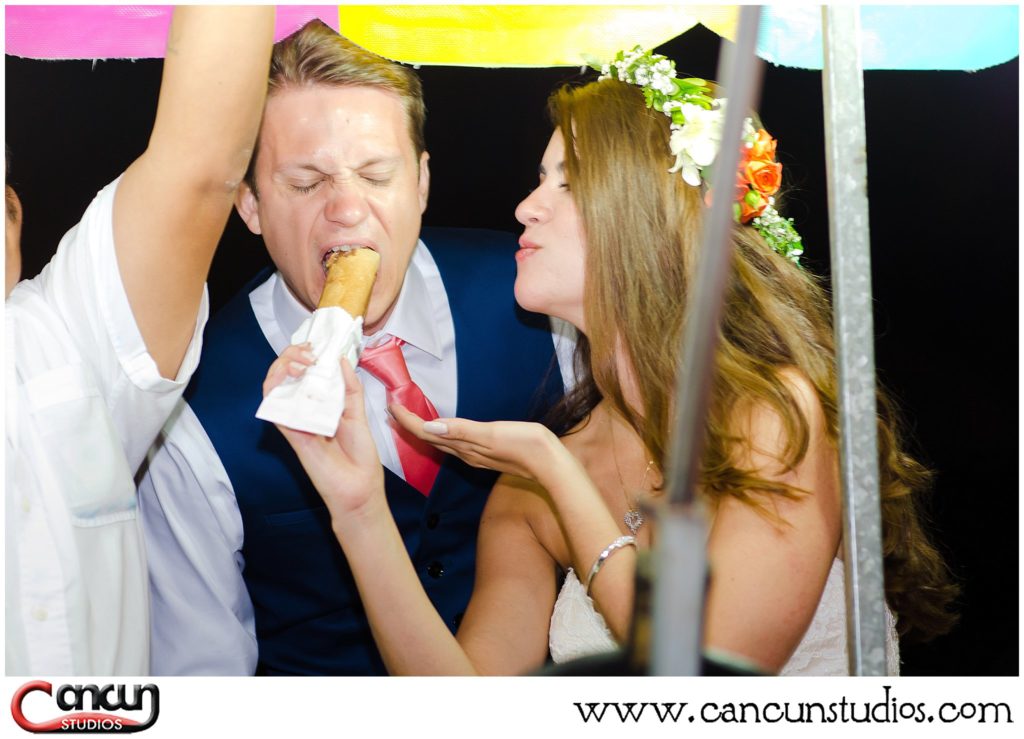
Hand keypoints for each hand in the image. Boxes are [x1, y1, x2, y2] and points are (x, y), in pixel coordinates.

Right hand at [264, 345, 384, 519]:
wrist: (359, 488)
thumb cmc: (360, 456)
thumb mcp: (358, 414)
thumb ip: (350, 388)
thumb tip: (341, 360)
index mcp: (321, 404)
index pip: (305, 373)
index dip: (304, 355)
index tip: (317, 346)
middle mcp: (305, 410)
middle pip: (286, 375)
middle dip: (292, 355)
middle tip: (309, 352)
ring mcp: (296, 421)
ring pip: (274, 387)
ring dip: (282, 367)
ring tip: (301, 362)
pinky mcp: (290, 433)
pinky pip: (274, 408)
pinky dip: (275, 389)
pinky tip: (290, 377)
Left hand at [389, 405, 562, 481]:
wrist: (550, 464)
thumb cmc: (525, 445)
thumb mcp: (492, 433)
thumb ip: (461, 430)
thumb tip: (429, 427)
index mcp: (464, 446)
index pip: (426, 433)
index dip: (407, 420)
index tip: (390, 404)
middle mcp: (465, 453)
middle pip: (429, 439)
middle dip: (409, 425)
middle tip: (392, 409)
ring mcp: (475, 455)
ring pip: (441, 442)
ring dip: (423, 430)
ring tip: (410, 418)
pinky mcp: (485, 454)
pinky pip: (454, 444)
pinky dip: (441, 434)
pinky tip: (443, 431)